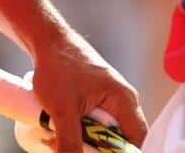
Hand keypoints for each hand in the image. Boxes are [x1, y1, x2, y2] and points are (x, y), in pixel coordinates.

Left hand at [15, 33, 146, 152]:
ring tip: (59, 140)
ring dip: (85, 144)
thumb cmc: (58, 67)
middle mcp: (123, 103)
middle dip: (98, 151)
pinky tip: (58, 134)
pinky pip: (95, 127)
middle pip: (120, 141)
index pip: (137, 141)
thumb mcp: (63, 110)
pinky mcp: (97, 103)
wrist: (47, 42)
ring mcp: (111, 103)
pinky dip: (80, 135)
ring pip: (105, 136)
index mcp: (125, 101)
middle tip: (73, 149)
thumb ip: (70, 142)